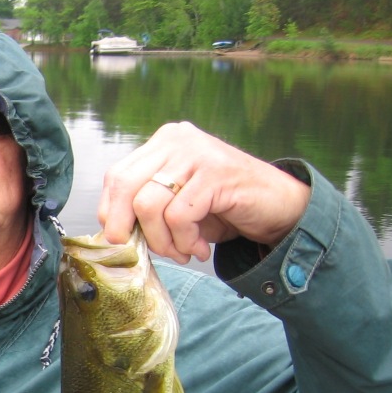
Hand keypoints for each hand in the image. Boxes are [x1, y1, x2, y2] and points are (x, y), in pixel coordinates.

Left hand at [97, 122, 310, 263]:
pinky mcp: (216, 174)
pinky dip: (185, 241)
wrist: (279, 206)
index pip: (116, 176)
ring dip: (163, 241)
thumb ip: (146, 207)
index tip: (124, 239)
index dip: (112, 213)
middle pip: (125, 186)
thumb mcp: (176, 204)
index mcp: (162, 143)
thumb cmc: (223, 208)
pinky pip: (179, 216)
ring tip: (183, 252)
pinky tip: (200, 248)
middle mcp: (176, 140)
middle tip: (142, 251)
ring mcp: (197, 153)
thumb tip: (112, 233)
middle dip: (126, 228)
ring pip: (149, 205)